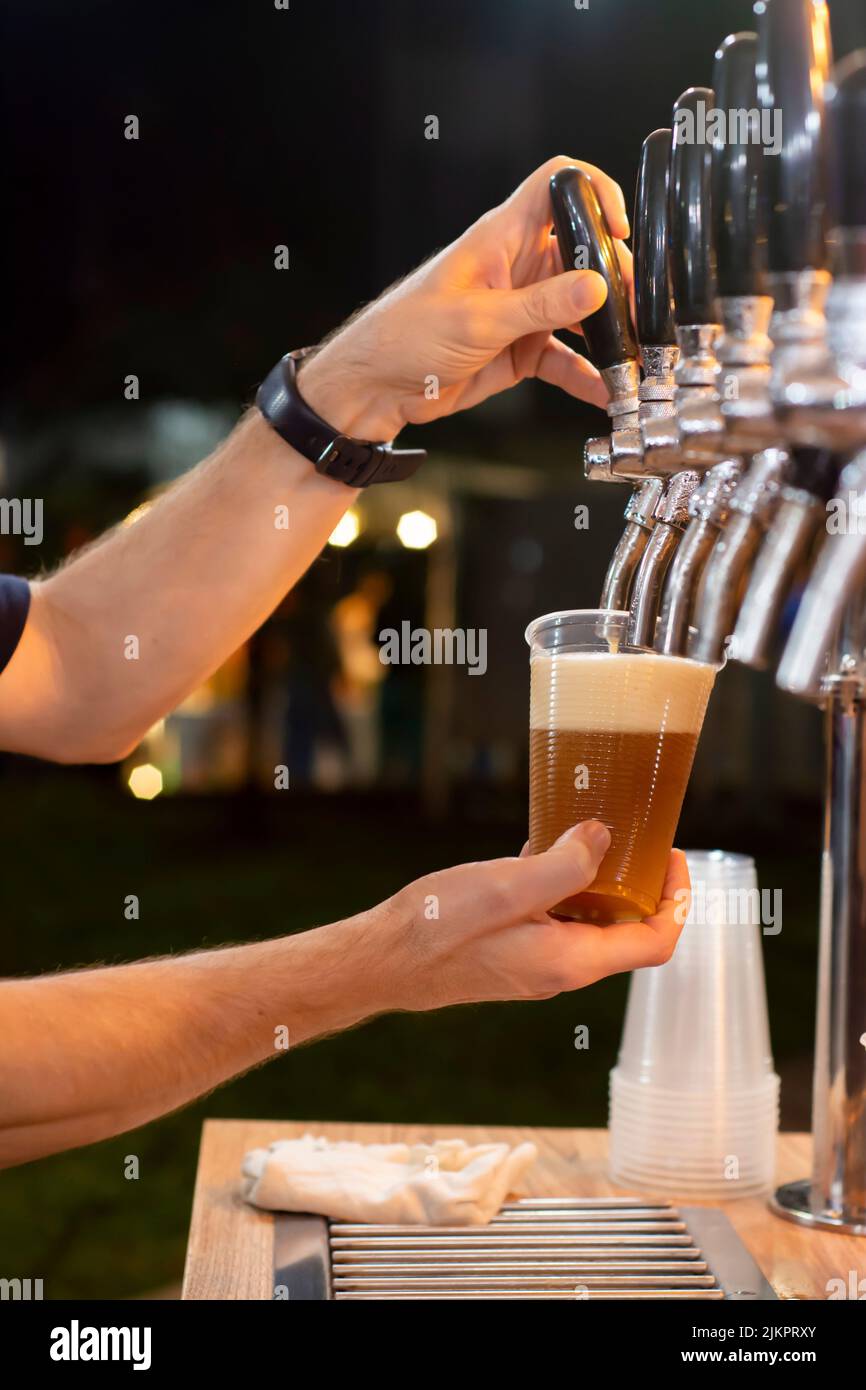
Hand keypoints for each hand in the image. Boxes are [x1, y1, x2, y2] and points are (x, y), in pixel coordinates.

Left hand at [297, 156, 631, 442]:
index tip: (622, 227)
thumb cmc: (406, 335)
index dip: (594, 192)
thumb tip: (596, 287)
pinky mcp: (520, 348)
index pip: (557, 184)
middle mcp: (518, 267)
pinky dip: (585, 374)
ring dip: (608, 330)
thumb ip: (541, 305)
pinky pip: (564, 358)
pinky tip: (604, 390)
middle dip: (617, 278)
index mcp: (503, 238)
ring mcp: (523, 309)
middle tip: (640, 308)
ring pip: (581, 310)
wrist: (377, 386)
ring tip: (634, 351)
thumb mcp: (479, 318)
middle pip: (584, 254)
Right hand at [377, 822, 689, 1010]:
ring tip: (591, 833)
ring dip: (599, 881)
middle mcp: (562, 969)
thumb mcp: (507, 887)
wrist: (382, 962)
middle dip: (640, 884)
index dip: (676, 901)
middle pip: (627, 932)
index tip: (671, 857)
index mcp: (572, 961)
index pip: (655, 943)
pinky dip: (562, 887)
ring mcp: (537, 963)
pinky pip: (555, 919)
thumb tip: (603, 839)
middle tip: (635, 835)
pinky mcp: (514, 951)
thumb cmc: (438, 929)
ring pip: (589, 923)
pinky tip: (539, 851)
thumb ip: (563, 866)